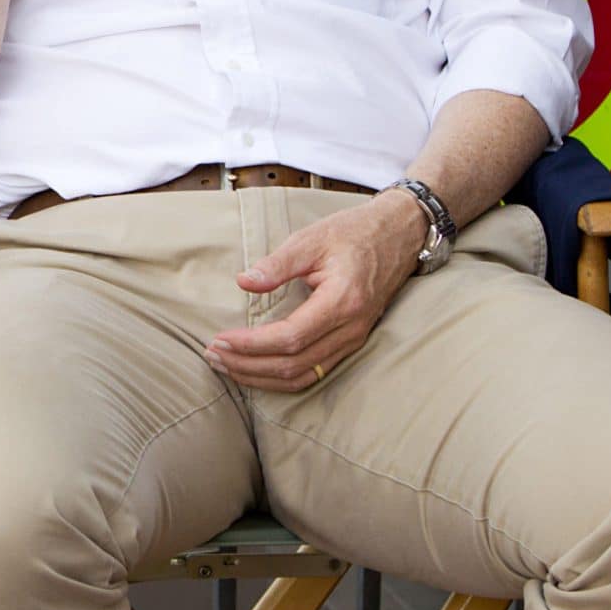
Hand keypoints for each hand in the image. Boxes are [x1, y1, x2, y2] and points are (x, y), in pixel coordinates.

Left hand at [205, 195, 424, 391]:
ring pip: (303, 375)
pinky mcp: (351, 342)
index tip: (220, 340)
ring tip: (226, 366)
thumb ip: (277, 264)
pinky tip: (255, 369)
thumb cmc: (354, 233)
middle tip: (212, 355)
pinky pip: (314, 371)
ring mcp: (354, 339)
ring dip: (261, 376)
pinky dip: (282, 376)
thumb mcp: (312, 238)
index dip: (251, 345)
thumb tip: (244, 282)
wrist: (398, 236)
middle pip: (293, 364)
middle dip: (247, 365)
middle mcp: (351, 329)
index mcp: (342, 302)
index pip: (290, 338)